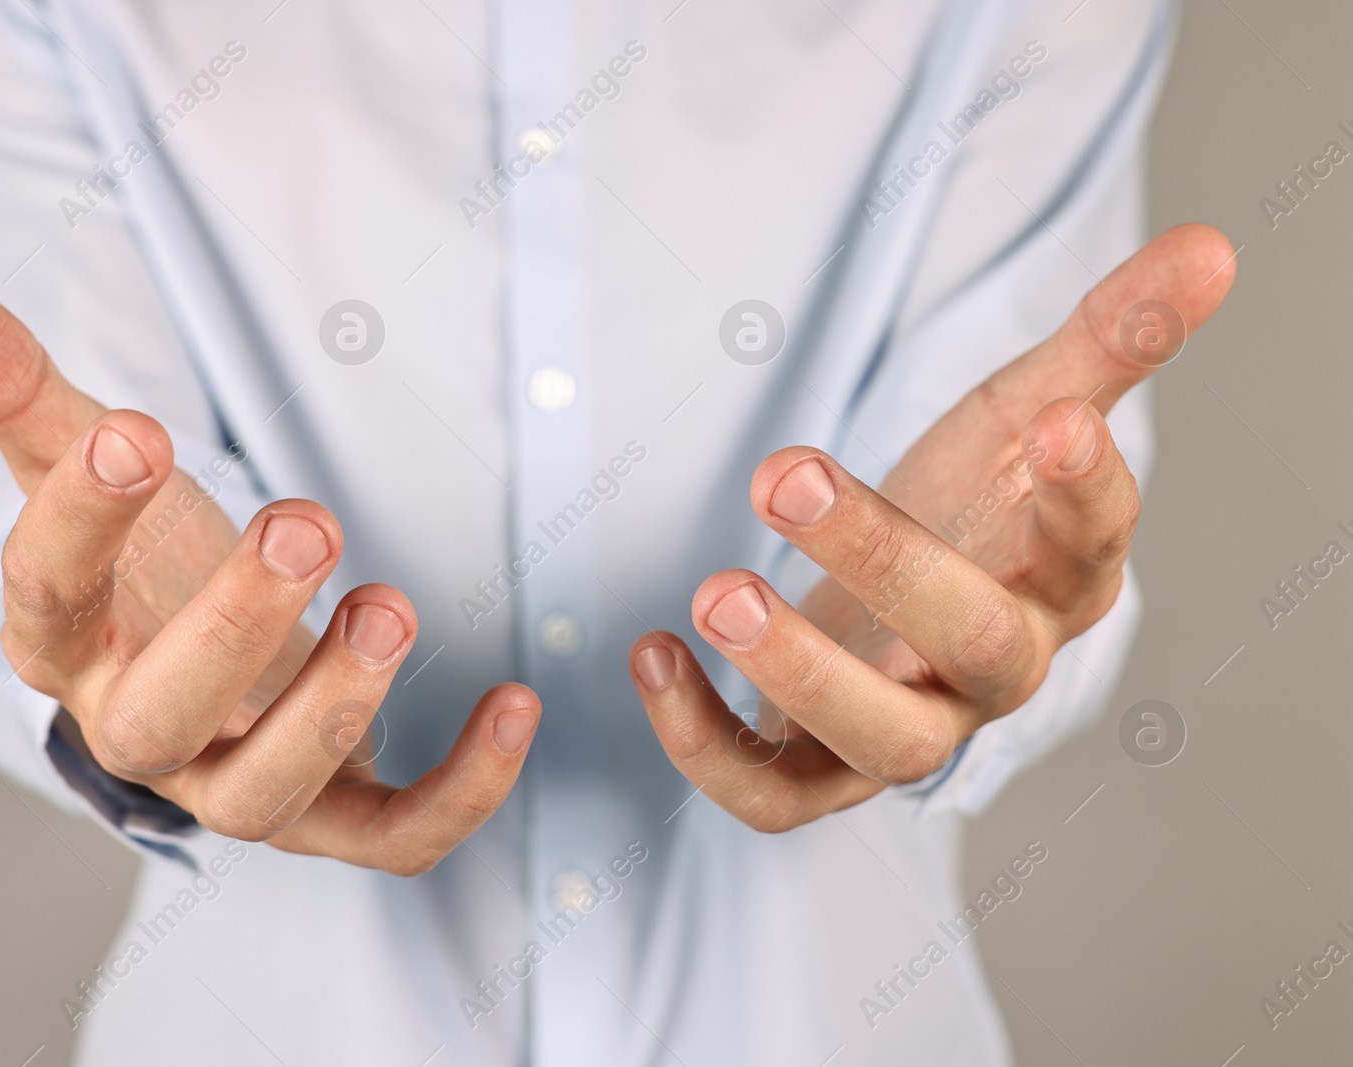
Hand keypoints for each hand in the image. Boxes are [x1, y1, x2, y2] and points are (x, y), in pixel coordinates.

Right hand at [0, 271, 540, 873]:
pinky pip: (394, 838)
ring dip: (333, 710)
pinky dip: (459, 791)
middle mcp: (142, 731)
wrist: (215, 663)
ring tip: (391, 605)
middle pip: (160, 716)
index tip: (137, 435)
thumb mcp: (93, 464)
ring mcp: (236, 783)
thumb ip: (20, 387)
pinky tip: (516, 703)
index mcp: (69, 642)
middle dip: (232, 626)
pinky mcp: (334, 814)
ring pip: (263, 795)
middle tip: (305, 522)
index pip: (46, 595)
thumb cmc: (151, 562)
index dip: (80, 521)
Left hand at [628, 224, 1235, 830]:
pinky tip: (654, 653)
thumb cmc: (976, 503)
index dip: (1084, 491)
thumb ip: (1108, 339)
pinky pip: (774, 793)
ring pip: (884, 740)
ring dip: (797, 674)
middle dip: (888, 562)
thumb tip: (1214, 244)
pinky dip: (709, 745)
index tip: (1052, 421)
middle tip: (785, 476)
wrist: (903, 602)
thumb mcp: (1028, 408)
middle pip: (978, 642)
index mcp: (1062, 575)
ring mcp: (914, 724)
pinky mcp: (823, 766)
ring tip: (714, 591)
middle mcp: (1000, 666)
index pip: (1096, 540)